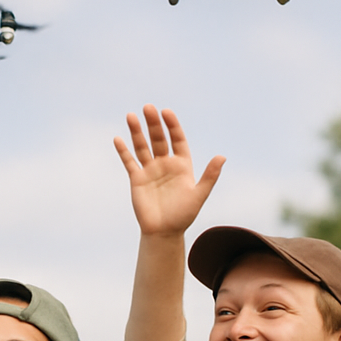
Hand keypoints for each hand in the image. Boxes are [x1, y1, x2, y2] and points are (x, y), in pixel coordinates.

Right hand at [114, 106, 224, 238]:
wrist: (164, 232)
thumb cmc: (183, 215)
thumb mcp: (199, 195)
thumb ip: (210, 176)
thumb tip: (222, 156)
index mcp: (181, 164)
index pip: (177, 139)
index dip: (172, 125)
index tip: (166, 112)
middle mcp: (165, 164)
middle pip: (158, 139)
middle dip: (153, 123)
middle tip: (148, 107)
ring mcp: (150, 170)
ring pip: (142, 146)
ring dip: (136, 132)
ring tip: (131, 116)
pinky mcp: (137, 179)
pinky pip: (129, 162)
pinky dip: (124, 151)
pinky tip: (118, 139)